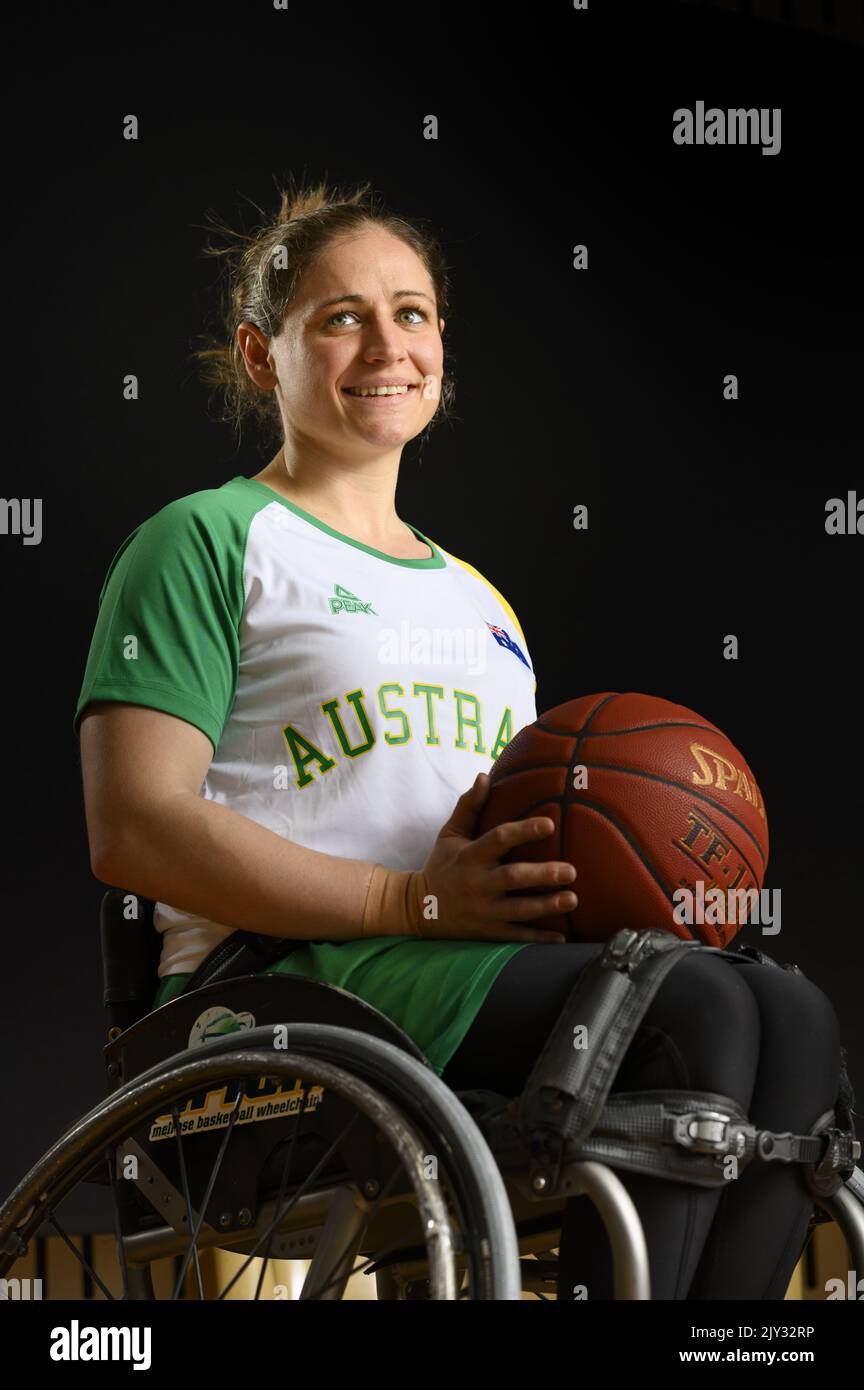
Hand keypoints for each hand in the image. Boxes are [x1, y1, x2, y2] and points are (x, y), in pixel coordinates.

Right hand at [418, 771, 576, 941]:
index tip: (549, 824)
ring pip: (518, 910)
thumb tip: (485, 776)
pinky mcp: (486, 932)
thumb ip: (469, 806)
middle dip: (542, 875)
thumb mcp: (450, 834)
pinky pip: (515, 937)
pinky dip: (538, 939)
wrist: (417, 909)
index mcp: (471, 856)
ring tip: (572, 899)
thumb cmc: (441, 865)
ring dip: (546, 906)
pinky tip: (561, 939)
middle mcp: (477, 883)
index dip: (524, 831)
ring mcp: (482, 910)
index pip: (499, 839)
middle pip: (513, 878)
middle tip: (570, 870)